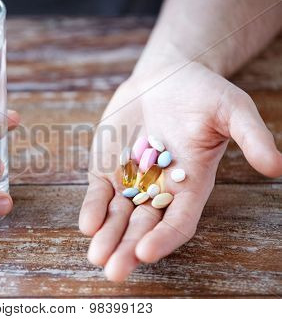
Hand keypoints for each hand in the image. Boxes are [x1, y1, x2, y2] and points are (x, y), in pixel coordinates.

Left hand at [79, 61, 280, 280]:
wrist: (166, 78)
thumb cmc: (204, 94)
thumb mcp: (232, 109)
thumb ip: (251, 136)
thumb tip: (277, 167)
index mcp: (191, 185)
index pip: (179, 221)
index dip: (164, 238)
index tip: (146, 252)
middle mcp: (159, 190)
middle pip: (144, 227)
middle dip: (128, 248)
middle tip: (114, 271)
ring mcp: (131, 181)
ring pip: (118, 216)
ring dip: (107, 237)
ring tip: (96, 256)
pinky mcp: (109, 168)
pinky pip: (99, 193)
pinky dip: (92, 209)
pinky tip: (87, 225)